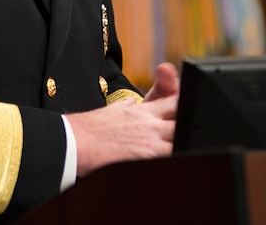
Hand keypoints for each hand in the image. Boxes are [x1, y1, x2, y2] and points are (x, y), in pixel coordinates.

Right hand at [66, 63, 179, 177]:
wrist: (75, 141)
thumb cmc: (91, 127)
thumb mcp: (114, 108)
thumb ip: (131, 106)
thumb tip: (136, 104)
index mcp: (143, 110)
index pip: (175, 102)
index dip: (185, 108)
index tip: (189, 114)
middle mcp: (150, 123)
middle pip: (183, 120)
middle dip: (188, 126)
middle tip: (190, 133)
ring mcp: (150, 140)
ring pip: (181, 140)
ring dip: (182, 144)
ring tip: (182, 148)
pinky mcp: (146, 157)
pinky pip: (169, 158)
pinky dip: (173, 158)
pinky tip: (172, 162)